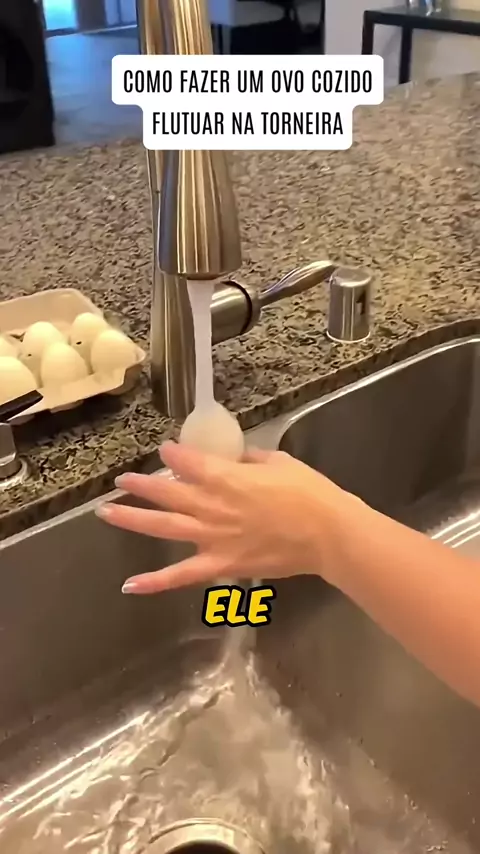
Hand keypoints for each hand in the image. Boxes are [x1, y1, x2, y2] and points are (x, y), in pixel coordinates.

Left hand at [96, 441, 355, 593]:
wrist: (328, 534)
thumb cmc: (309, 493)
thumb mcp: (279, 462)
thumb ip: (251, 460)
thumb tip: (236, 460)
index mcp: (225, 477)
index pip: (187, 461)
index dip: (172, 454)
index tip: (166, 451)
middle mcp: (211, 505)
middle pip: (165, 492)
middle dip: (140, 485)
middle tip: (121, 481)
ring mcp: (212, 537)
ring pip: (163, 527)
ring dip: (133, 519)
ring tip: (106, 513)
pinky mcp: (220, 565)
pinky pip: (181, 576)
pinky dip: (155, 582)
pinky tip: (129, 585)